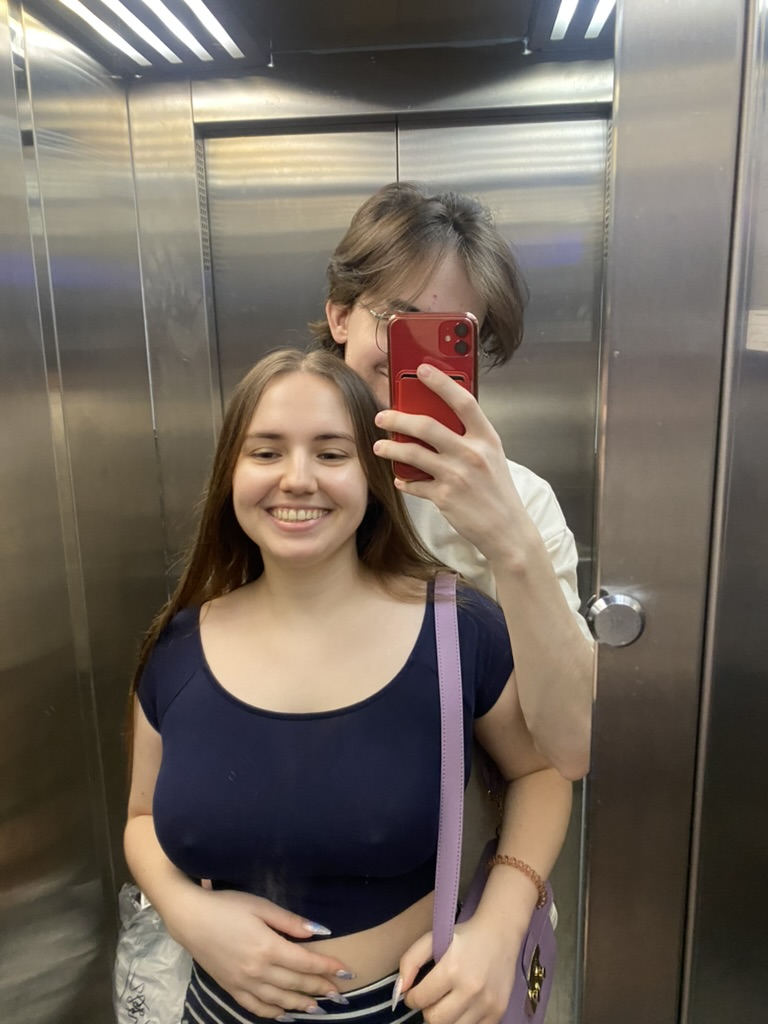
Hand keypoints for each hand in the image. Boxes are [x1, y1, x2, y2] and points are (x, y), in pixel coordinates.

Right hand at [177, 887, 353, 1017]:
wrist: (190, 919)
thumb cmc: (227, 906)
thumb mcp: (260, 906)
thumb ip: (289, 921)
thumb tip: (317, 931)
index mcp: (267, 947)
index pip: (305, 962)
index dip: (327, 968)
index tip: (346, 971)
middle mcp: (257, 971)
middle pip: (295, 983)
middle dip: (320, 988)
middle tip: (339, 994)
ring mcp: (243, 983)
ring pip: (279, 1000)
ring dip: (301, 1004)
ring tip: (319, 1007)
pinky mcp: (231, 989)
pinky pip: (256, 1007)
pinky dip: (273, 1013)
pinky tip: (285, 1014)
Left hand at [373, 365, 528, 560]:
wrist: (507, 530)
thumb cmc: (497, 491)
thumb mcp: (492, 456)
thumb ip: (470, 437)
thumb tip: (439, 418)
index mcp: (487, 438)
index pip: (463, 402)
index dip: (442, 383)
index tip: (422, 370)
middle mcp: (472, 454)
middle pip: (427, 426)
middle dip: (398, 419)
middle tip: (382, 417)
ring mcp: (457, 476)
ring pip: (413, 454)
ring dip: (391, 449)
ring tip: (379, 447)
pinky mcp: (445, 497)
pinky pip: (414, 484)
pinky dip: (404, 481)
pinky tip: (400, 480)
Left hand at [396, 919, 521, 1023]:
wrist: (500, 933)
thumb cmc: (464, 935)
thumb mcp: (432, 938)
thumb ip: (411, 961)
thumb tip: (400, 990)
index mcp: (452, 969)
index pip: (420, 999)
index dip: (411, 997)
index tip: (414, 992)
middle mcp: (470, 990)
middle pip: (435, 1020)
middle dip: (427, 1011)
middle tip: (431, 998)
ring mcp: (487, 1004)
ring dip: (445, 1019)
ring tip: (447, 1003)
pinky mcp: (498, 1012)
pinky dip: (463, 1022)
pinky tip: (463, 1008)